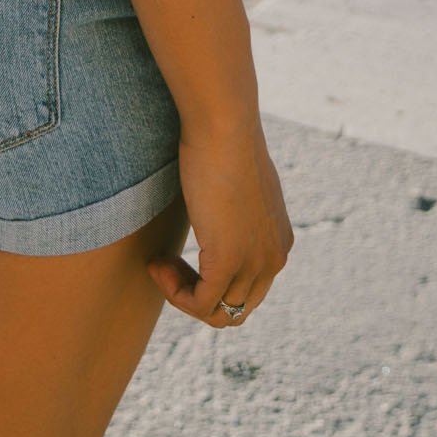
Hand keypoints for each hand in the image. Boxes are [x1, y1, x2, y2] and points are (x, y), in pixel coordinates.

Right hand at [146, 116, 292, 328]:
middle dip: (198, 294)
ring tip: (158, 264)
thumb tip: (215, 217)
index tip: (181, 257)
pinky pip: (201, 303)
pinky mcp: (230, 261)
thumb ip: (234, 211)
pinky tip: (156, 263)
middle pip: (237, 308)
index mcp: (279, 241)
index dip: (211, 281)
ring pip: (219, 312)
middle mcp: (275, 257)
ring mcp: (255, 262)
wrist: (223, 125)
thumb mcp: (237, 185)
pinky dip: (174, 292)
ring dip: (182, 294)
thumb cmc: (223, 142)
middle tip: (167, 265)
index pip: (249, 289)